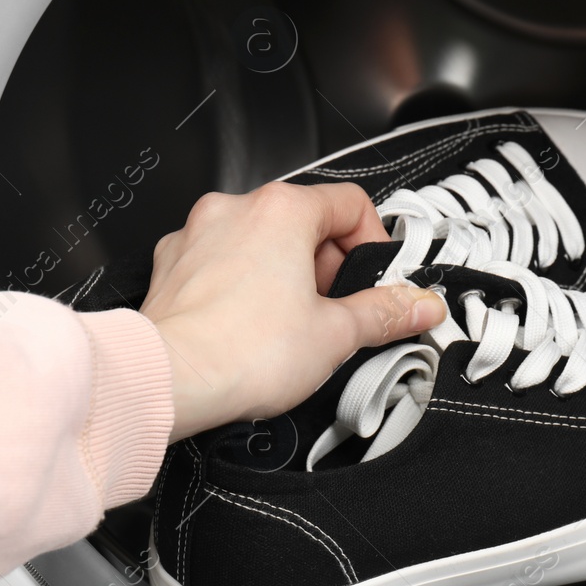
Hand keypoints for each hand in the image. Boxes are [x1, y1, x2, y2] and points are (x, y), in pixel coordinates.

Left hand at [140, 182, 447, 441]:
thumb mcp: (336, 334)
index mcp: (282, 210)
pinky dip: (241, 286)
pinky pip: (220, 263)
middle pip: (304, 222)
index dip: (373, 244)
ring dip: (283, 275)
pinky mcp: (171, 266)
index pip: (350, 204)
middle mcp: (235, 210)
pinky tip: (249, 327)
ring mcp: (197, 235)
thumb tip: (418, 305)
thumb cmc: (240, 352)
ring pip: (259, 242)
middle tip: (336, 312)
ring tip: (291, 326)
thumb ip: (385, 313)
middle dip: (327, 266)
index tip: (375, 280)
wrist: (167, 381)